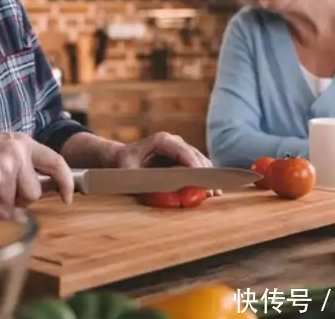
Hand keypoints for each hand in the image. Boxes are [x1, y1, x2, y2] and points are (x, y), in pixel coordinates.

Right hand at [0, 132, 74, 206]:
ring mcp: (3, 167)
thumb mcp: (1, 149)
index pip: (56, 162)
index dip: (65, 182)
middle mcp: (16, 153)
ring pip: (16, 205)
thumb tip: (45, 190)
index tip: (67, 197)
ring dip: (0, 203)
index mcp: (22, 143)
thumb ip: (23, 164)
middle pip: (34, 193)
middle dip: (19, 198)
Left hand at [106, 131, 221, 196]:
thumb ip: (141, 178)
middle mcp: (174, 141)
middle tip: (214, 191)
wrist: (120, 157)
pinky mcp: (181, 157)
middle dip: (205, 174)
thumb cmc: (123, 163)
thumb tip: (156, 187)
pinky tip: (209, 190)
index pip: (185, 152)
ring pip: (199, 161)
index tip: (204, 181)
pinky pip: (196, 166)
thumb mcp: (128, 171)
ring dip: (206, 177)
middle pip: (196, 156)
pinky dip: (202, 177)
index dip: (196, 167)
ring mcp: (179, 148)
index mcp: (163, 140)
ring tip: (215, 193)